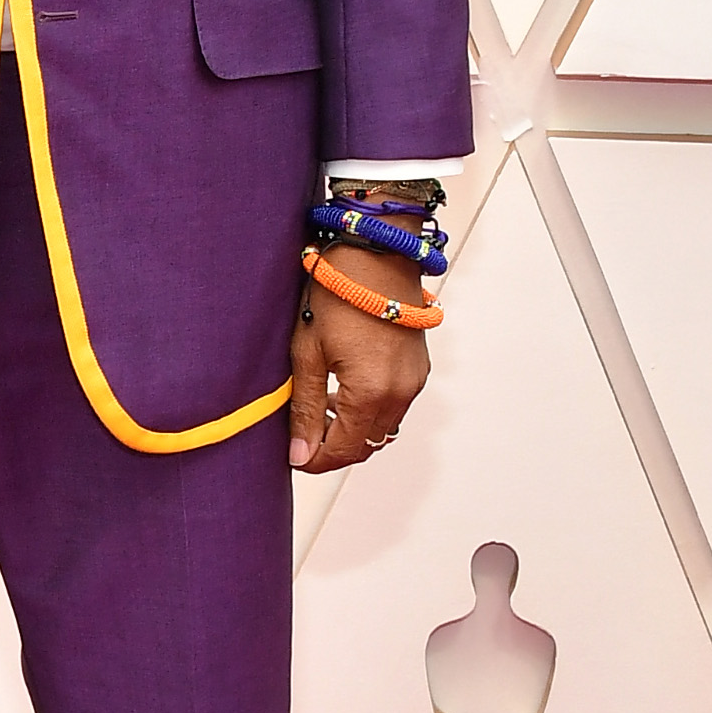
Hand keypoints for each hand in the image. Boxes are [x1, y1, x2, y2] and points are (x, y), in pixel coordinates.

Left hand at [287, 238, 431, 473]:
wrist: (374, 252)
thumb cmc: (338, 291)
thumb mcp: (307, 352)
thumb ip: (304, 408)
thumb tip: (300, 452)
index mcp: (371, 393)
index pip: (343, 450)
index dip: (314, 460)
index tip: (293, 456)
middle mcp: (401, 392)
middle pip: (366, 445)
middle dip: (333, 447)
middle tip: (301, 436)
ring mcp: (414, 381)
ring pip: (382, 429)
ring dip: (352, 430)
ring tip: (317, 408)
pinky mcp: (418, 368)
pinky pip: (394, 406)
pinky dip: (369, 410)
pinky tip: (341, 390)